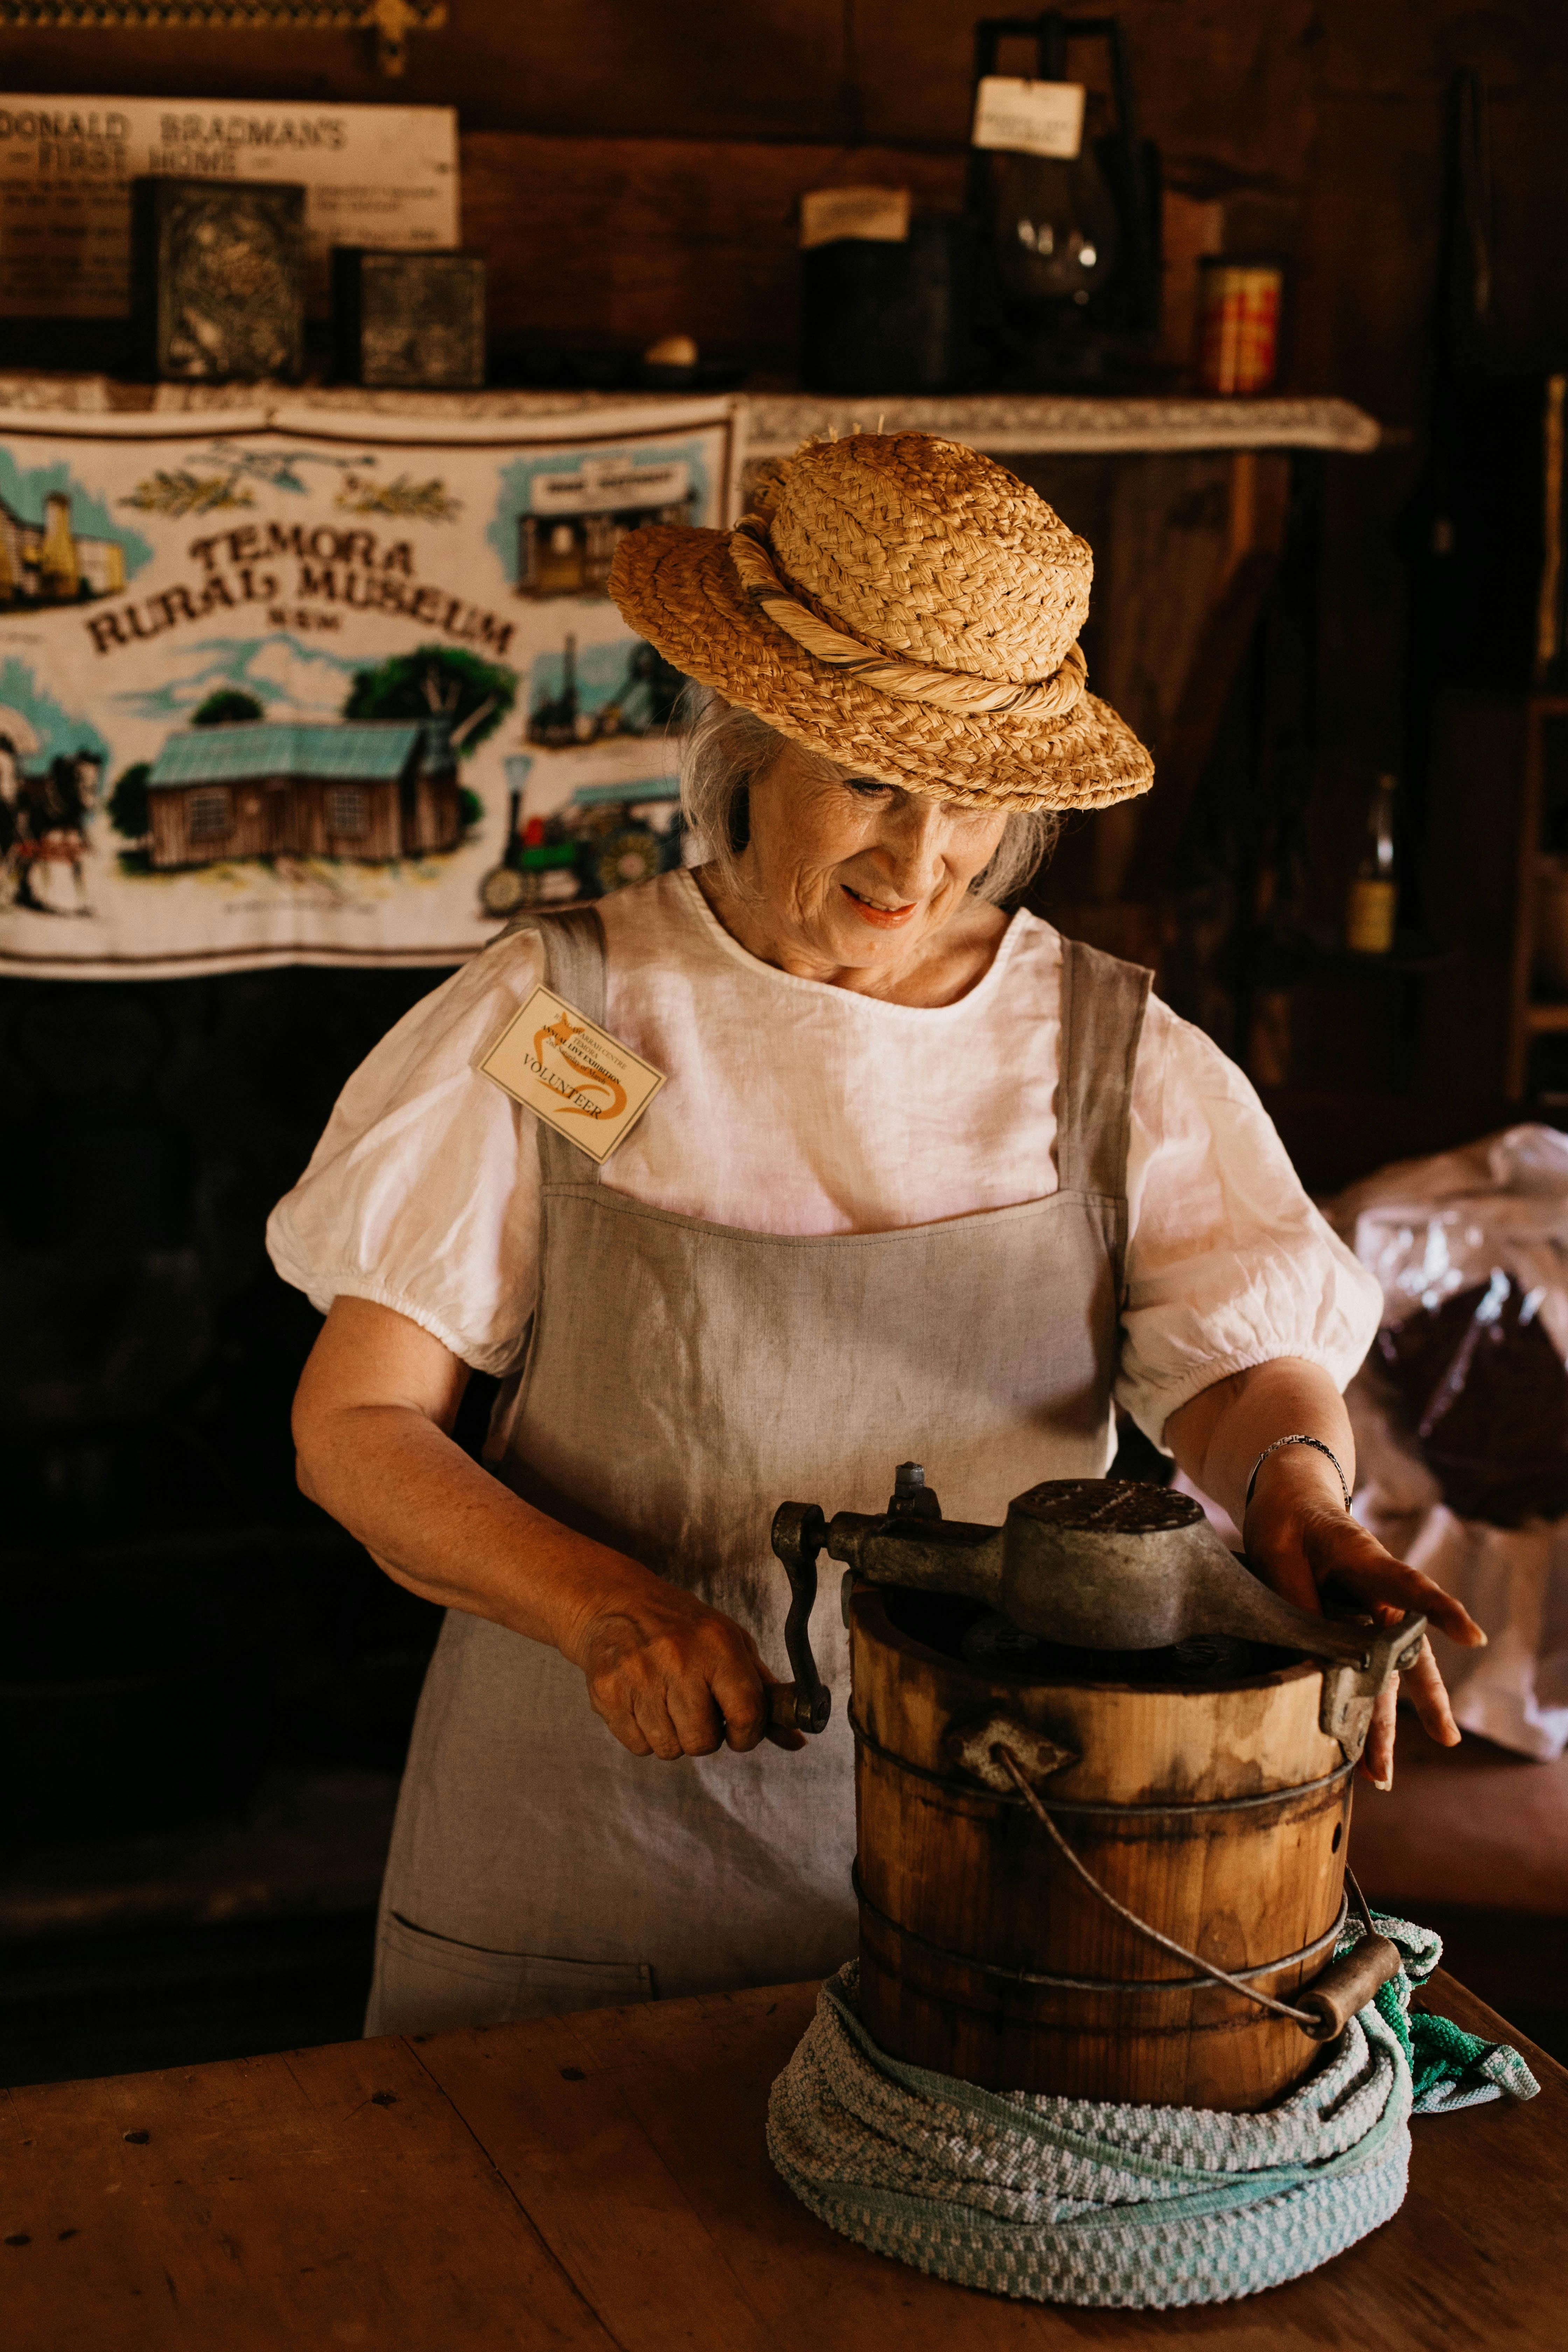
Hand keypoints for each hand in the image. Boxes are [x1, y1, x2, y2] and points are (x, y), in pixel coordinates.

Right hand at [561, 1571, 805, 1759]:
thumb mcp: (731, 1645)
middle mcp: (678, 1658)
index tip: (738, 1730)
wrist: (616, 1604)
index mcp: (718, 1644)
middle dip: (704, 1736)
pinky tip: (644, 1704)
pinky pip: (638, 1746)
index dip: (746, 1733)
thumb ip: (763, 1693)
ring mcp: (638, 1675)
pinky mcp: (607, 1691)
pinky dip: (644, 1735)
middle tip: (696, 1711)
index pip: (747, 1712)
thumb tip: (796, 1739)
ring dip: (673, 1737)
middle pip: (702, 1741)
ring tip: (667, 1703)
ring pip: (669, 1749)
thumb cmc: (682, 1628)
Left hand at [1245, 1463, 1485, 1790]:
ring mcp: (1367, 1616)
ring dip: (1382, 1724)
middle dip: (1424, 1699)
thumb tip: (1307, 1659)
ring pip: (1384, 1675)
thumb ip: (1298, 1601)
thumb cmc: (1290, 1520)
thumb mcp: (1282, 1551)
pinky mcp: (1349, 1629)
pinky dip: (1355, 1711)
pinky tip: (1352, 1751)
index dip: (1440, 1611)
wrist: (1288, 1501)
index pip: (1412, 1586)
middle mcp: (1378, 1597)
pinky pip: (1358, 1673)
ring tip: (1381, 1775)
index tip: (1472, 1636)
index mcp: (1369, 1562)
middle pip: (1407, 1652)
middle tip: (1446, 1739)